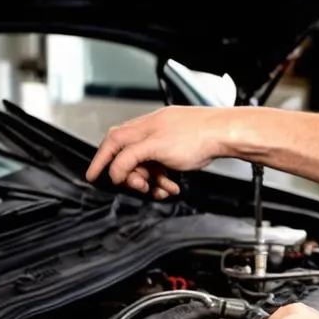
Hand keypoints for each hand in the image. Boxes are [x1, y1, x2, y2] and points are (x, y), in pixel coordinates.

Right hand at [85, 106, 233, 197]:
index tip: (93, 176)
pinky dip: (164, 179)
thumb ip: (130, 157)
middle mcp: (150, 132)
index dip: (100, 160)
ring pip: (147, 166)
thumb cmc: (196, 136)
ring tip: (162, 189)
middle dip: (133, 176)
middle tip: (142, 186)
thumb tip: (115, 170)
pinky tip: (172, 187)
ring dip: (152, 181)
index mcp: (141, 128)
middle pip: (129, 158)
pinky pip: (162, 167)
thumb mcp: (155, 148)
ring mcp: (164, 140)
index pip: (112, 143)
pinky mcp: (177, 149)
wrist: (225, 134)